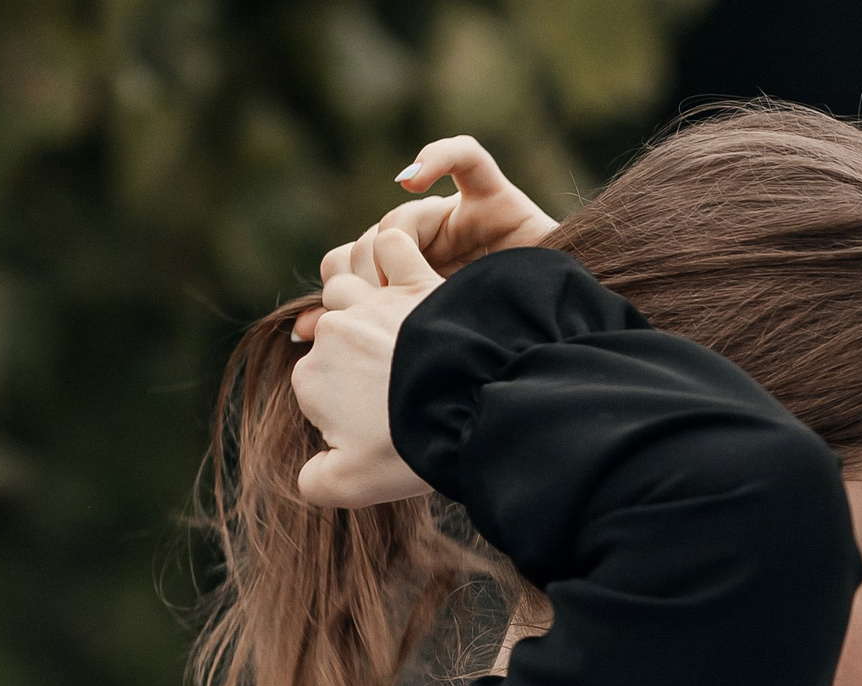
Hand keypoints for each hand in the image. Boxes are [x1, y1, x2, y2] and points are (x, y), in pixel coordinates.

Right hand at [290, 228, 443, 507]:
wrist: (468, 407)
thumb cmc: (411, 446)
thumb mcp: (356, 483)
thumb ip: (319, 482)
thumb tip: (308, 478)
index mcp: (312, 380)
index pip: (316, 385)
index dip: (343, 405)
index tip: (379, 424)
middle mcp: (334, 334)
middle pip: (333, 333)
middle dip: (354, 353)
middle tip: (395, 381)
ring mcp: (373, 305)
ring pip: (352, 286)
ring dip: (365, 301)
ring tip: (395, 330)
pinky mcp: (417, 283)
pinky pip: (394, 248)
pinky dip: (397, 254)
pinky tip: (411, 276)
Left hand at [293, 136, 553, 339]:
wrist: (563, 347)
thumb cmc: (500, 352)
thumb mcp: (421, 344)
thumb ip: (363, 332)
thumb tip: (298, 335)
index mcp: (416, 283)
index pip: (355, 262)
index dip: (342, 283)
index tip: (344, 315)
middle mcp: (436, 248)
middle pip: (376, 234)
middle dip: (368, 262)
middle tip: (380, 292)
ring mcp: (467, 220)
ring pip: (407, 208)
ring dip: (400, 230)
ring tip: (407, 260)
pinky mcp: (500, 197)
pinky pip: (465, 156)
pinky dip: (436, 156)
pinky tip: (412, 179)